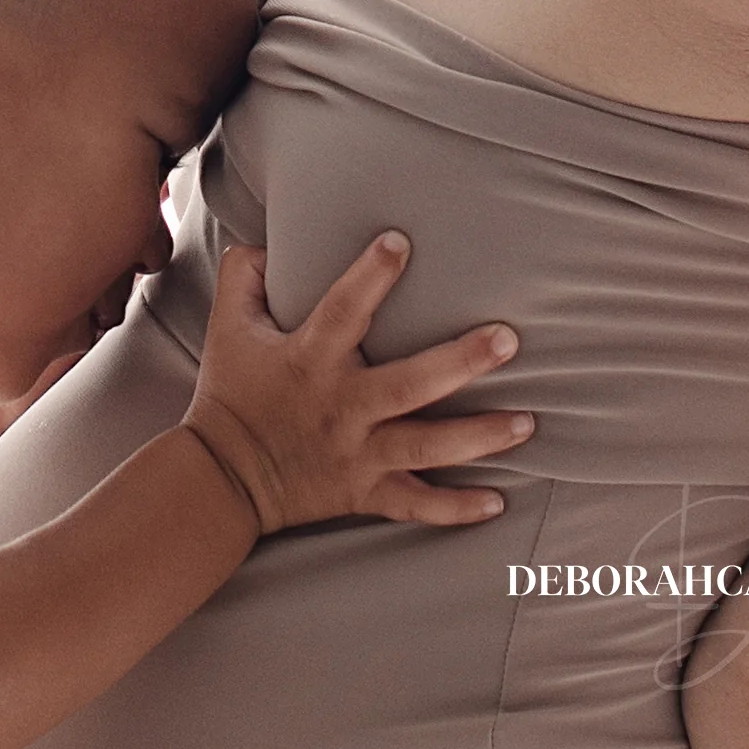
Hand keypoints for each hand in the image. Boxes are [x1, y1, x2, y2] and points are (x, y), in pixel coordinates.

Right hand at [182, 233, 531, 541]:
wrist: (221, 481)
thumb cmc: (230, 395)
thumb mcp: (227, 328)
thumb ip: (244, 276)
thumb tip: (265, 240)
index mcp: (308, 361)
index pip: (341, 311)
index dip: (370, 276)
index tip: (400, 242)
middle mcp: (341, 408)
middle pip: (409, 385)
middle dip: (460, 363)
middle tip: (508, 340)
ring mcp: (357, 455)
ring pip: (426, 447)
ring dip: (480, 437)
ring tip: (527, 423)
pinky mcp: (365, 492)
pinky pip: (416, 505)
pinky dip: (456, 509)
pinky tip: (498, 502)